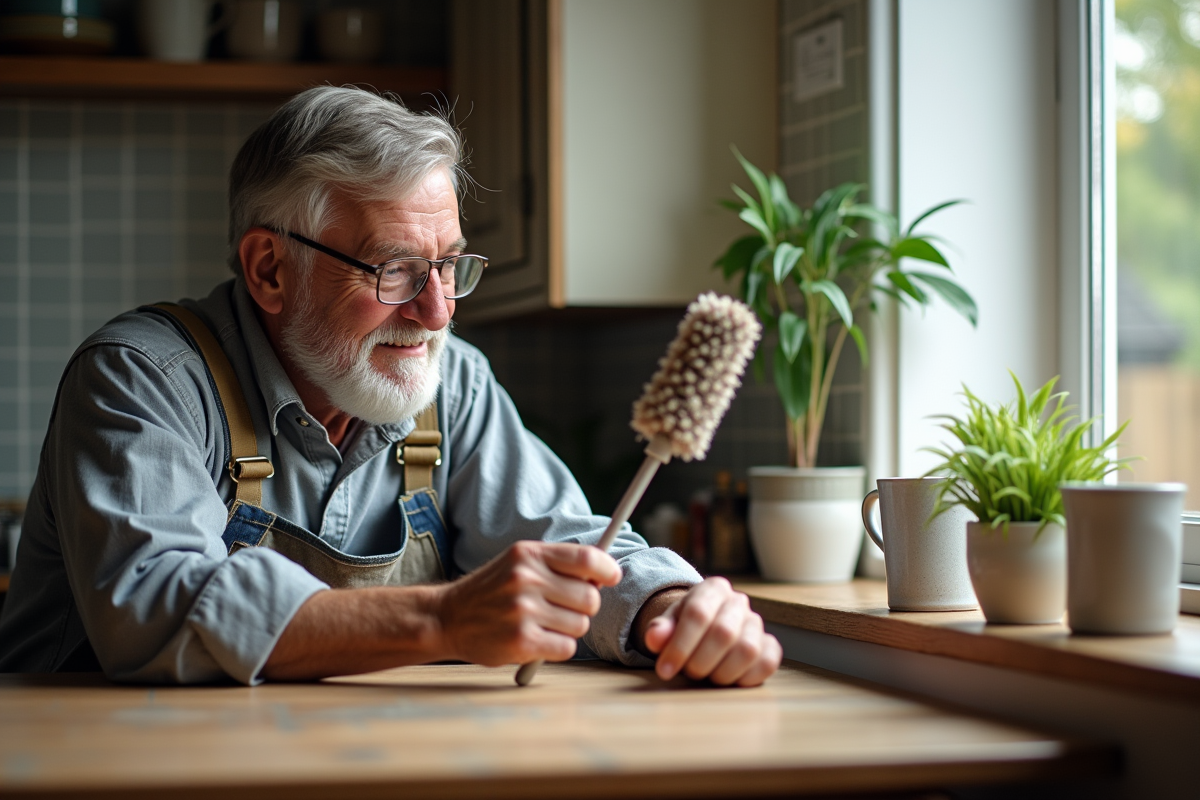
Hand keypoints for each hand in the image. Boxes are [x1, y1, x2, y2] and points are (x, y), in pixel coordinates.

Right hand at [436, 540, 621, 666]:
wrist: (447, 617)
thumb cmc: (492, 591)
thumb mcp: (518, 563)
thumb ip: (557, 564)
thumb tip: (605, 574)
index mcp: (528, 554)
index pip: (586, 559)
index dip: (607, 569)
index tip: (612, 577)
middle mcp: (526, 579)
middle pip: (590, 597)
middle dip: (583, 606)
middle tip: (563, 608)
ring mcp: (523, 611)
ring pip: (581, 625)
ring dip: (569, 629)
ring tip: (543, 624)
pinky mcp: (522, 641)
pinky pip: (567, 647)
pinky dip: (558, 647)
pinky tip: (538, 640)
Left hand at [638, 577, 780, 686]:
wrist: (706, 625)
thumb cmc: (684, 626)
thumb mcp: (668, 624)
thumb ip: (659, 630)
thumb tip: (655, 638)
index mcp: (712, 589)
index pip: (698, 613)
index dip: (680, 646)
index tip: (665, 670)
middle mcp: (738, 602)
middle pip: (723, 633)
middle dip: (700, 661)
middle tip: (688, 672)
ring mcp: (757, 623)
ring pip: (747, 650)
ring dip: (722, 673)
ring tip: (708, 676)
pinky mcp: (769, 645)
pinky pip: (768, 663)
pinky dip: (748, 677)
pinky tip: (729, 680)